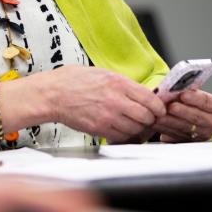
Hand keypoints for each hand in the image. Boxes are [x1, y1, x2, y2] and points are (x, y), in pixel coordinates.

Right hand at [0, 66, 166, 143]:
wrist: (52, 94)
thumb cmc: (73, 81)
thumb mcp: (102, 73)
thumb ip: (122, 84)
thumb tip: (140, 93)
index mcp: (118, 82)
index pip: (151, 99)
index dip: (159, 107)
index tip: (158, 110)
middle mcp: (116, 100)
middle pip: (147, 117)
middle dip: (150, 120)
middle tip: (147, 119)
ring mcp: (108, 116)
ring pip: (136, 129)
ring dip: (138, 129)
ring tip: (133, 125)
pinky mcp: (99, 129)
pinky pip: (121, 137)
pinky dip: (125, 136)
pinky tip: (120, 130)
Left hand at [153, 89, 211, 142]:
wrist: (190, 115)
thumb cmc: (192, 101)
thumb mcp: (193, 93)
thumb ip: (187, 90)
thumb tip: (175, 86)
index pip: (207, 101)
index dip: (195, 98)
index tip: (183, 95)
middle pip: (196, 117)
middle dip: (181, 111)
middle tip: (170, 106)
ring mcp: (204, 135)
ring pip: (185, 128)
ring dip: (170, 121)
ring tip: (159, 114)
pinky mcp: (191, 142)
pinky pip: (176, 136)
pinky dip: (166, 128)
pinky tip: (158, 122)